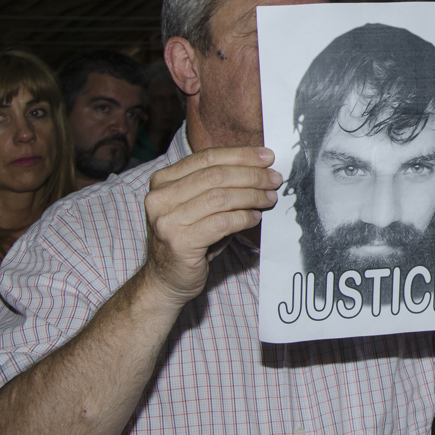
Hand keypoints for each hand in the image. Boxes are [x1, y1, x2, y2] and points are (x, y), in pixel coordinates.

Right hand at [143, 147, 281, 305]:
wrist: (165, 280)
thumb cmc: (190, 238)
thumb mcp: (199, 205)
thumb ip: (220, 185)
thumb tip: (260, 168)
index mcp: (163, 180)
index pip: (207, 157)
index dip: (241, 155)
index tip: (267, 156)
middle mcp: (160, 197)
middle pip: (216, 175)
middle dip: (251, 174)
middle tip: (274, 179)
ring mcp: (167, 220)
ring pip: (220, 197)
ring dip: (252, 196)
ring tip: (269, 198)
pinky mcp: (179, 242)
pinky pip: (222, 222)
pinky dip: (243, 217)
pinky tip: (255, 218)